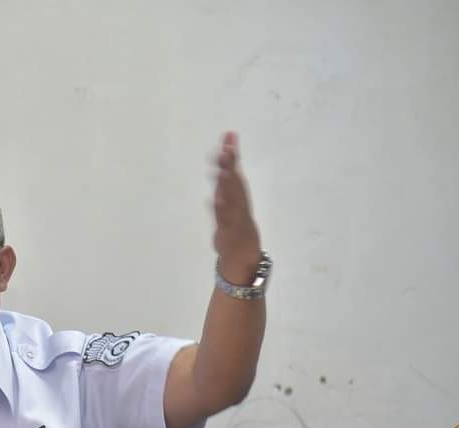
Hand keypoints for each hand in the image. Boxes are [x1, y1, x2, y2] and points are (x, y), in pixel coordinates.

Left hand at [213, 132, 261, 283]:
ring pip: (231, 196)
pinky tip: (216, 197)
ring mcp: (235, 218)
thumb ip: (224, 197)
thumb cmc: (237, 237)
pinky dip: (222, 208)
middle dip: (230, 161)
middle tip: (227, 142)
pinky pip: (225, 219)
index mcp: (238, 199)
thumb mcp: (230, 213)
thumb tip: (218, 181)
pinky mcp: (230, 232)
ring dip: (228, 179)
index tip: (228, 134)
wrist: (242, 262)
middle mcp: (238, 205)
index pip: (234, 172)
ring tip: (224, 162)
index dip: (231, 154)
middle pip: (234, 180)